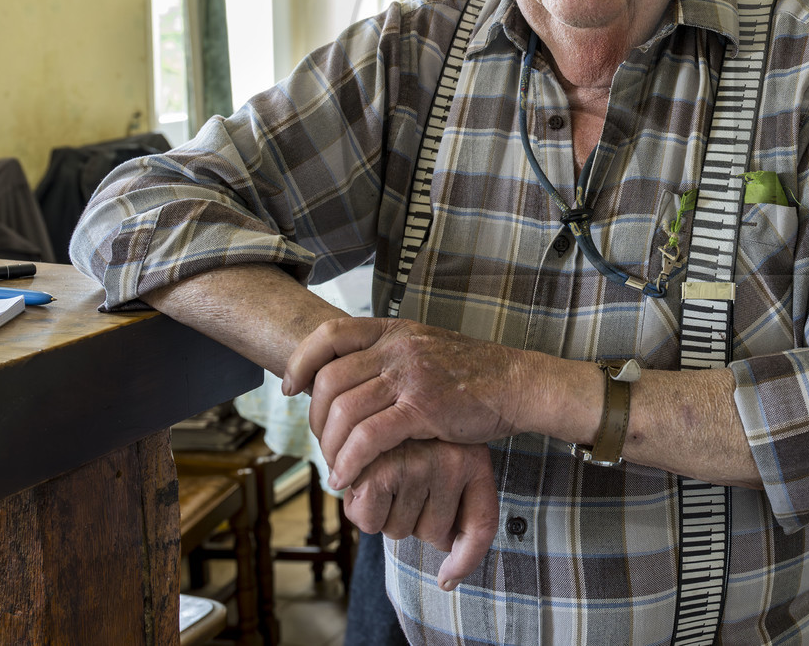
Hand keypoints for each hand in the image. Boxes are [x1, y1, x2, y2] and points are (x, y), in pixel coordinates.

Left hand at [283, 317, 530, 488]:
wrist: (517, 383)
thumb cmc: (471, 374)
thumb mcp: (425, 348)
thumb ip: (388, 355)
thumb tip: (345, 376)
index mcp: (394, 331)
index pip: (329, 334)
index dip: (300, 361)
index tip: (291, 389)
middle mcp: (398, 348)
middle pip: (329, 380)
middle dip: (314, 418)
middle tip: (321, 443)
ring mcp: (411, 376)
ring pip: (345, 411)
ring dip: (330, 447)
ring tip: (334, 469)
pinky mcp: (424, 408)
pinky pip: (370, 437)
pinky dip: (351, 461)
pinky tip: (348, 478)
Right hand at [341, 438, 497, 591]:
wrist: (374, 388)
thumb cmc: (415, 437)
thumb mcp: (451, 462)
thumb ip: (461, 518)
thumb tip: (448, 581)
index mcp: (474, 461)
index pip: (480, 528)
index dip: (465, 557)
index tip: (449, 576)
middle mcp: (451, 463)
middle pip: (432, 535)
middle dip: (414, 519)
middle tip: (405, 483)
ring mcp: (417, 465)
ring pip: (397, 530)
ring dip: (384, 514)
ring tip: (382, 476)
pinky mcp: (379, 469)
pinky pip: (369, 522)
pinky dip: (361, 510)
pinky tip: (361, 479)